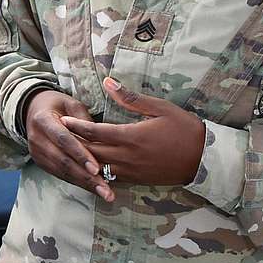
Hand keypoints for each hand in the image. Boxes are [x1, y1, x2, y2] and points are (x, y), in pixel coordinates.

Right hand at [24, 89, 113, 202]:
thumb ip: (85, 120)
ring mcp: (37, 153)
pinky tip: (94, 188)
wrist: (33, 110)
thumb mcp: (71, 104)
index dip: (80, 154)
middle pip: (63, 161)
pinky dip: (78, 182)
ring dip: (85, 184)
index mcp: (43, 120)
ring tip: (105, 193)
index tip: (96, 168)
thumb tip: (102, 141)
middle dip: (86, 177)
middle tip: (106, 189)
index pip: (63, 139)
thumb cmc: (57, 105)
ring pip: (62, 172)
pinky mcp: (40, 162)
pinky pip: (60, 174)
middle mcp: (37, 139)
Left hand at [59, 77, 205, 187]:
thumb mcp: (160, 108)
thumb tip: (108, 82)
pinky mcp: (136, 180)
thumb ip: (131, 98)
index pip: (95, 132)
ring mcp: (131, 171)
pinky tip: (89, 165)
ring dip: (83, 159)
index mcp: (131, 137)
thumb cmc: (184, 129)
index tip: (61, 120)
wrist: (205, 159)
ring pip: (98, 167)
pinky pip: (110, 176)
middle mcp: (127, 156)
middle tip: (57, 136)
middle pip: (91, 151)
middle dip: (73, 144)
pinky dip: (97, 171)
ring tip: (68, 151)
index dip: (76, 126)